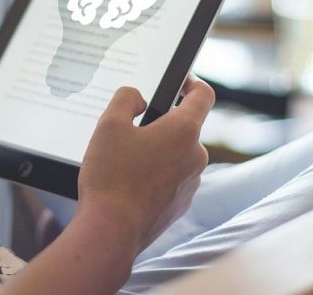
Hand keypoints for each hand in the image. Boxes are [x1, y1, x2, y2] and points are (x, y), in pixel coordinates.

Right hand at [77, 76, 214, 256]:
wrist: (111, 231)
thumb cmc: (110, 176)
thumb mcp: (109, 124)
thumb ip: (126, 98)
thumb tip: (138, 99)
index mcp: (184, 130)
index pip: (203, 95)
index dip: (191, 82)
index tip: (179, 82)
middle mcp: (195, 156)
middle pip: (185, 127)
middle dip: (161, 124)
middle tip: (130, 128)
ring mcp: (190, 183)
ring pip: (177, 155)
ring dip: (157, 151)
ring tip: (125, 160)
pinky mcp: (180, 204)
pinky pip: (172, 179)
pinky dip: (155, 175)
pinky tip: (129, 182)